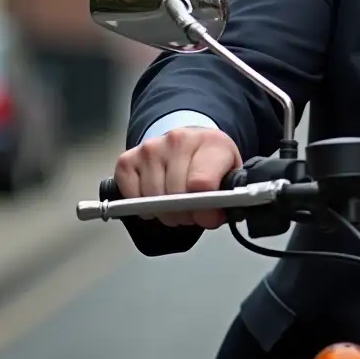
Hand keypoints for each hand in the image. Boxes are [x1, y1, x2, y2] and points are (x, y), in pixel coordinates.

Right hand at [113, 127, 242, 228]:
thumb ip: (227, 195)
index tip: (207, 218)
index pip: (201, 182)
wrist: (192, 142)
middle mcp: (179, 140)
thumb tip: (211, 216)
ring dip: (165, 212)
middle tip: (192, 214)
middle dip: (185, 213)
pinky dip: (143, 206)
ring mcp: (151, 148)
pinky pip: (131, 196)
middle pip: (175, 193)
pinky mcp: (128, 158)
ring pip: (152, 198)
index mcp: (211, 142)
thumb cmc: (211, 161)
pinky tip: (156, 199)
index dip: (204, 209)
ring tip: (176, 206)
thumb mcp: (231, 174)